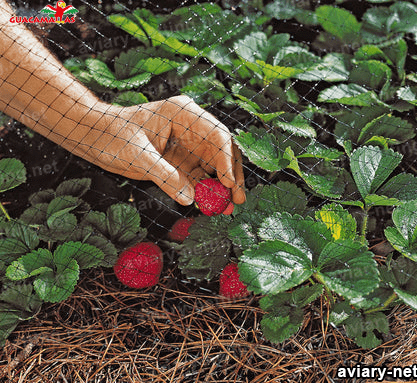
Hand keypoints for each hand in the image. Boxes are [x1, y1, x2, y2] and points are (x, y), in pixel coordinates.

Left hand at [78, 96, 244, 205]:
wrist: (94, 138)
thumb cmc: (111, 135)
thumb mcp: (137, 155)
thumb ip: (164, 175)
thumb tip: (189, 198)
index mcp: (183, 114)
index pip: (216, 135)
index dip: (226, 159)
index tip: (229, 183)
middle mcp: (191, 128)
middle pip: (222, 151)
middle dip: (231, 175)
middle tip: (237, 198)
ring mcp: (188, 146)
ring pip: (214, 167)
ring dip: (221, 187)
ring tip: (228, 208)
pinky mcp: (181, 162)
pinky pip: (199, 178)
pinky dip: (206, 192)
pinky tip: (212, 206)